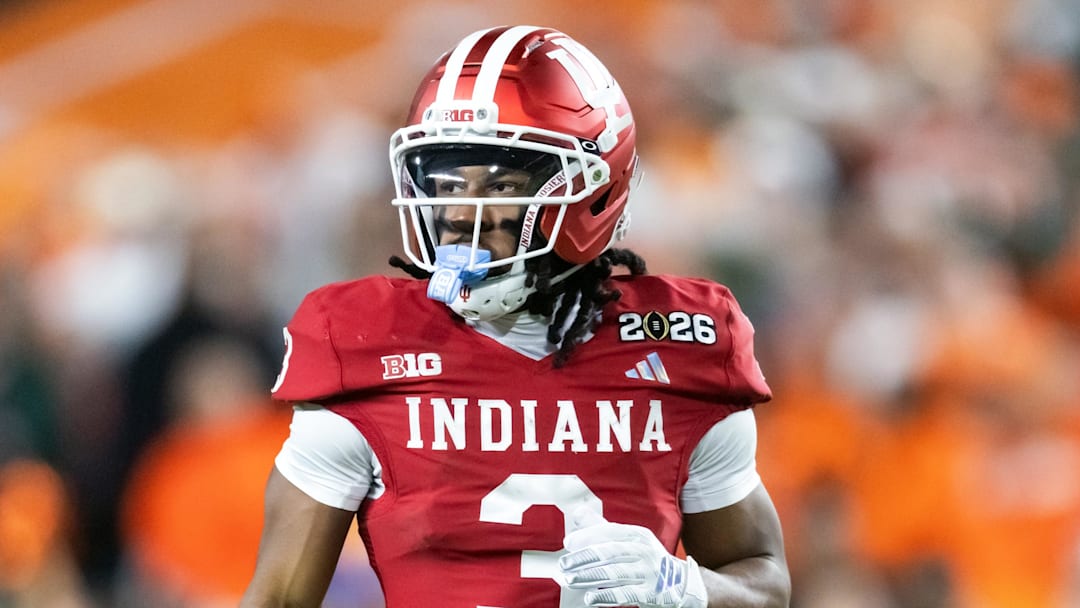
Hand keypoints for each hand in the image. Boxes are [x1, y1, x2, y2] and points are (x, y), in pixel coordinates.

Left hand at [559, 509, 706, 607]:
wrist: (681, 584)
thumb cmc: (646, 559)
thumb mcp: (630, 539)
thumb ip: (603, 527)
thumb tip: (578, 513)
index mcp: (638, 535)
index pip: (611, 531)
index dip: (588, 536)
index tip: (568, 543)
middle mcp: (644, 551)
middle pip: (610, 553)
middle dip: (584, 558)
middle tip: (564, 565)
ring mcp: (649, 573)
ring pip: (615, 574)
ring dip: (589, 577)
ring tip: (570, 580)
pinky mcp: (651, 594)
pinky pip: (625, 594)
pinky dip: (606, 597)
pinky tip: (590, 598)